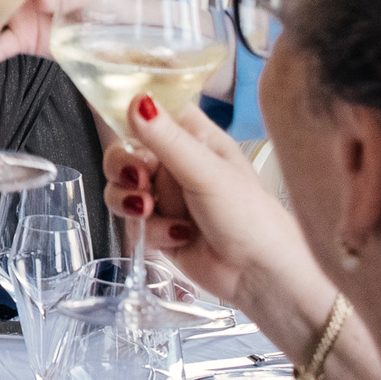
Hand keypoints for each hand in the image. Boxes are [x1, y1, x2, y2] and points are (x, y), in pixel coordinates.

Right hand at [110, 93, 306, 309]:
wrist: (258, 276)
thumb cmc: (249, 217)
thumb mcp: (206, 172)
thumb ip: (168, 139)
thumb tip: (138, 103)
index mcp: (195, 138)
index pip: (153, 111)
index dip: (132, 114)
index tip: (124, 125)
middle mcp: (177, 163)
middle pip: (126, 150)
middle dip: (124, 167)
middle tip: (139, 178)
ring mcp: (166, 197)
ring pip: (122, 187)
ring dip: (131, 200)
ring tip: (150, 210)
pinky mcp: (158, 228)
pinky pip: (132, 222)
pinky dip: (151, 231)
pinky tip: (177, 236)